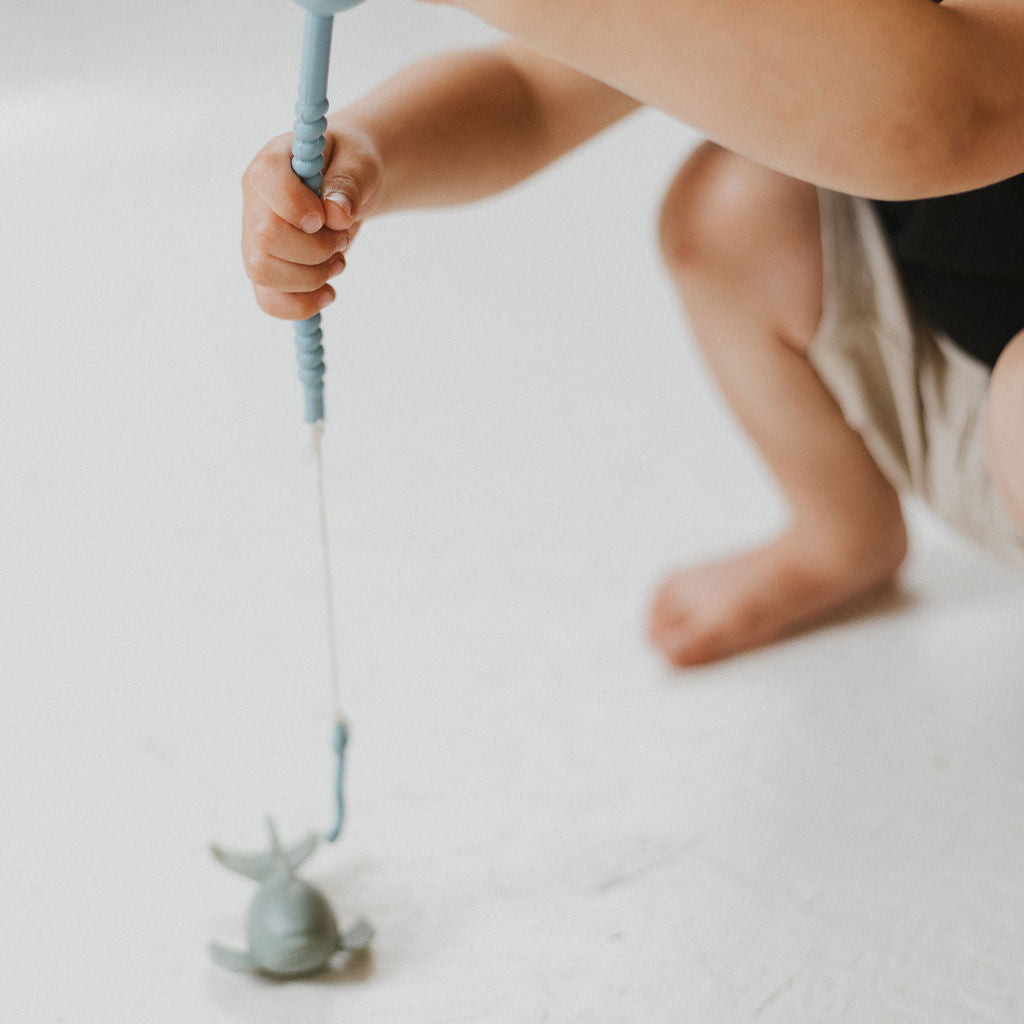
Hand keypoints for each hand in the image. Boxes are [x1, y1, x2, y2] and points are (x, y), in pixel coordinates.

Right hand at [241, 124, 382, 319]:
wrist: (346, 191)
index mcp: (271, 164)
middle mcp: (254, 202)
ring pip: (262, 273)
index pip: (266, 180)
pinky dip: (301, 305)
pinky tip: (327, 293)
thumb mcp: (360, 164)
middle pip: (265, 238)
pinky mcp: (266, 270)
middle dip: (315, 250)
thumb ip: (349, 182)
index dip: (298, 206)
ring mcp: (254, 240)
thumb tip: (336, 214)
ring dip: (312, 278)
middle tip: (341, 240)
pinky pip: (269, 301)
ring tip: (337, 262)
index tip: (326, 217)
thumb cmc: (350, 170)